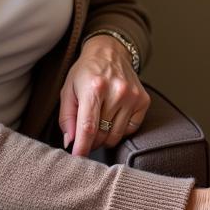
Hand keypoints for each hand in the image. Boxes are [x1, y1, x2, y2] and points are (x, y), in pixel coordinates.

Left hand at [59, 35, 149, 155]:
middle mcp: (116, 91)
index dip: (82, 146)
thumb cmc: (86, 72)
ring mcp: (132, 96)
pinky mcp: (143, 100)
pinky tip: (114, 117)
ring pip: (117, 135)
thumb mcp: (68, 90)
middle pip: (102, 134)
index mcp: (94, 88)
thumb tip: (70, 142)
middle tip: (86, 134)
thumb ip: (67, 117)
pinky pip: (131, 129)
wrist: (110, 52)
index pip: (88, 127)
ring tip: (99, 124)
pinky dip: (120, 130)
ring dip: (105, 137)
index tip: (77, 158)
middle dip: (91, 141)